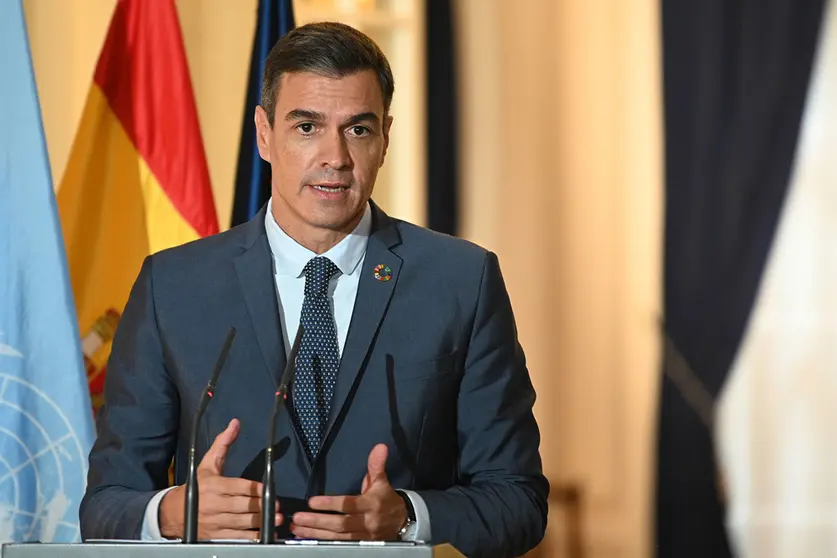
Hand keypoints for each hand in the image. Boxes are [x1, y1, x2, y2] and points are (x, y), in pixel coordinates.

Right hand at [158, 418, 281, 539]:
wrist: (172, 513)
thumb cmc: (195, 487)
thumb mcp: (208, 464)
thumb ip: (223, 444)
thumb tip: (235, 424)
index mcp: (213, 485)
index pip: (237, 486)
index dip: (253, 488)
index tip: (267, 489)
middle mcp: (214, 504)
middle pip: (241, 506)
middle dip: (260, 506)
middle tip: (276, 505)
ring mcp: (215, 522)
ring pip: (241, 522)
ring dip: (260, 522)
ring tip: (275, 519)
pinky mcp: (215, 536)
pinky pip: (236, 537)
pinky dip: (251, 537)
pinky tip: (264, 534)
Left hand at [290, 443, 406, 539]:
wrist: (402, 521)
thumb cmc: (385, 499)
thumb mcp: (381, 481)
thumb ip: (376, 465)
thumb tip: (380, 447)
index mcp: (371, 504)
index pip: (349, 505)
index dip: (331, 504)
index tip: (312, 502)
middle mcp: (367, 522)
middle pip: (340, 524)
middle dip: (318, 522)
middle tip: (298, 518)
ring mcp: (363, 536)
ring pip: (337, 537)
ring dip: (315, 533)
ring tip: (297, 528)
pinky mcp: (359, 545)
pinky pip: (339, 545)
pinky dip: (322, 542)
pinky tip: (307, 538)